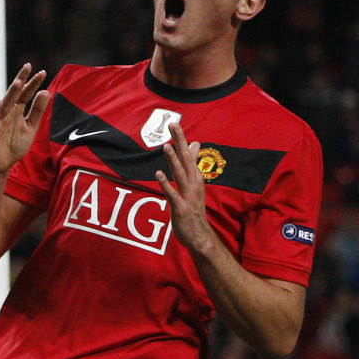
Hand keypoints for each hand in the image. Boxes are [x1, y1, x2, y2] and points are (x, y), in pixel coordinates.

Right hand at [0, 64, 48, 175]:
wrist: (1, 165)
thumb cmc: (15, 145)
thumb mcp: (31, 128)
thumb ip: (38, 111)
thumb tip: (47, 92)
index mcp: (18, 111)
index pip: (26, 94)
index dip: (33, 84)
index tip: (42, 72)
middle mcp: (7, 113)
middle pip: (15, 94)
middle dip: (21, 80)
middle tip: (28, 66)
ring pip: (5, 104)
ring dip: (10, 93)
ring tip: (18, 82)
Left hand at [156, 122, 215, 255]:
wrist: (199, 235)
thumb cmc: (194, 208)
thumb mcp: (194, 182)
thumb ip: (193, 162)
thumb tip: (195, 143)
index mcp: (195, 177)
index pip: (188, 155)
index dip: (182, 139)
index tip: (175, 123)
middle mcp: (193, 184)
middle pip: (186, 160)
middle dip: (180, 142)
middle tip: (173, 125)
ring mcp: (187, 196)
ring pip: (180, 175)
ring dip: (174, 160)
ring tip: (166, 146)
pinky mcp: (180, 208)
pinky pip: (172, 195)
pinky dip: (166, 184)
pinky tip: (158, 174)